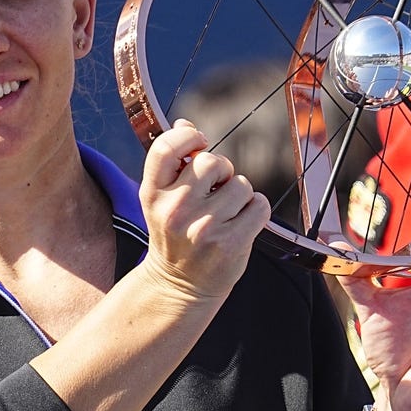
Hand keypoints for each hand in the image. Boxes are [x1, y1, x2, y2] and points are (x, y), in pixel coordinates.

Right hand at [136, 119, 270, 302]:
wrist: (178, 285)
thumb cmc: (174, 234)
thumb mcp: (162, 198)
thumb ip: (172, 162)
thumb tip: (185, 124)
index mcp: (152, 193)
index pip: (168, 147)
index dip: (189, 136)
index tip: (200, 142)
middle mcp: (174, 209)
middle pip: (213, 162)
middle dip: (221, 172)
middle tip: (214, 191)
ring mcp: (202, 228)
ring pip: (241, 184)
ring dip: (240, 194)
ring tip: (225, 213)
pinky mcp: (230, 243)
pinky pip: (259, 205)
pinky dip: (255, 211)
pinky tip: (240, 223)